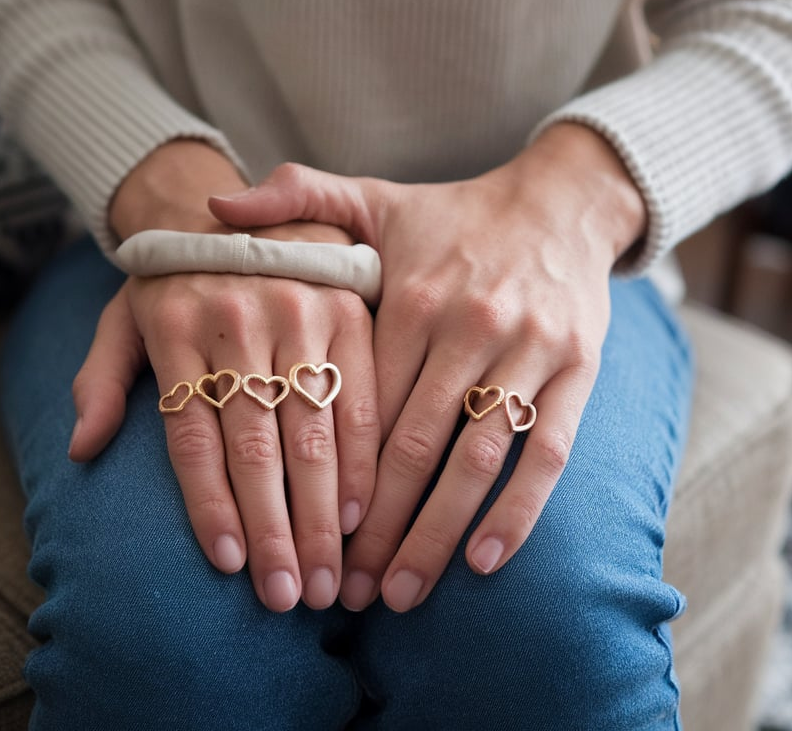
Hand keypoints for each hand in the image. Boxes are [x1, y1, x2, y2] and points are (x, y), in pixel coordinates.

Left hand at [70, 141, 380, 611]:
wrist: (223, 195)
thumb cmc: (166, 277)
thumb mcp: (118, 314)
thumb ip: (99, 379)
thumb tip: (83, 449)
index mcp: (175, 325)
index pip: (195, 437)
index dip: (211, 506)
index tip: (229, 567)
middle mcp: (240, 320)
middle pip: (259, 446)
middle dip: (278, 531)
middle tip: (291, 599)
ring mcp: (301, 311)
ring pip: (314, 431)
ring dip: (324, 514)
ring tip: (330, 579)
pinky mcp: (349, 306)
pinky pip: (361, 394)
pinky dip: (362, 458)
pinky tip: (362, 512)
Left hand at [208, 123, 647, 611]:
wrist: (562, 202)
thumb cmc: (452, 216)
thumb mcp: (371, 198)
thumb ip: (294, 199)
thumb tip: (214, 207)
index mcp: (411, 297)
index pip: (359, 406)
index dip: (325, 475)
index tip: (294, 531)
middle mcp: (469, 325)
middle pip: (412, 445)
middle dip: (374, 526)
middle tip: (341, 589)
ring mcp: (528, 352)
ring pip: (475, 458)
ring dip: (435, 534)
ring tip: (398, 594)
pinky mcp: (578, 371)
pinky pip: (546, 453)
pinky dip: (516, 510)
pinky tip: (482, 561)